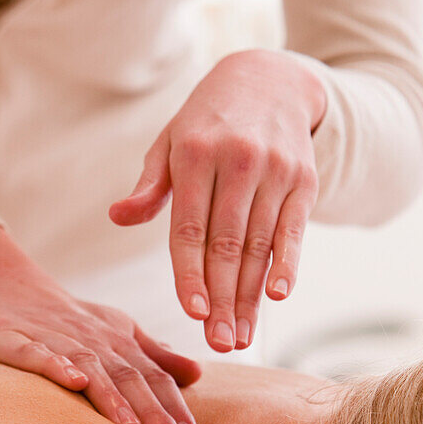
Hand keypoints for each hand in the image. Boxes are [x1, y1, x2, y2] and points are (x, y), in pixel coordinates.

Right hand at [0, 225, 201, 423]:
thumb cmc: (57, 315)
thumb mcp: (110, 330)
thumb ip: (151, 354)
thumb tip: (196, 375)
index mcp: (116, 339)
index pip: (153, 375)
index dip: (174, 405)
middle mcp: (90, 338)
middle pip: (128, 375)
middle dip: (153, 411)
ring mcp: (51, 336)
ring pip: (88, 366)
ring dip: (111, 397)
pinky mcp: (10, 337)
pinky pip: (34, 351)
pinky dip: (54, 364)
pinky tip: (72, 380)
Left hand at [109, 49, 324, 351]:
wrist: (271, 81)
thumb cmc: (208, 122)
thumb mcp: (171, 142)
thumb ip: (150, 185)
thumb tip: (118, 217)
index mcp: (196, 154)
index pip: (190, 227)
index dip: (191, 272)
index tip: (192, 312)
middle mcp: (238, 161)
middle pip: (228, 244)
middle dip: (223, 298)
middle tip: (218, 342)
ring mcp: (276, 170)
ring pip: (260, 245)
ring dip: (251, 296)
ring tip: (241, 335)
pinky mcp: (304, 179)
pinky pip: (294, 230)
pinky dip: (288, 264)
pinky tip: (278, 297)